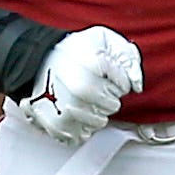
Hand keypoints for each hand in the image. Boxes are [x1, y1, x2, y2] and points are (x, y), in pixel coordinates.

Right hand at [19, 27, 139, 145]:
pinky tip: (75, 112)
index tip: (104, 73)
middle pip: (113, 105)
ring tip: (83, 97)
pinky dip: (81, 127)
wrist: (37, 59)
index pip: (123, 85)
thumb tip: (137, 86)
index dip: (118, 79)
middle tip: (93, 85)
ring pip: (100, 122)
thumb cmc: (73, 49)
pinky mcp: (58, 125)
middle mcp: (82, 89)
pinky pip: (81, 135)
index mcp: (94, 65)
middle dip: (107, 96)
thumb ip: (128, 58)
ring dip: (95, 112)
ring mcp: (69, 108)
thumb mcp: (104, 38)